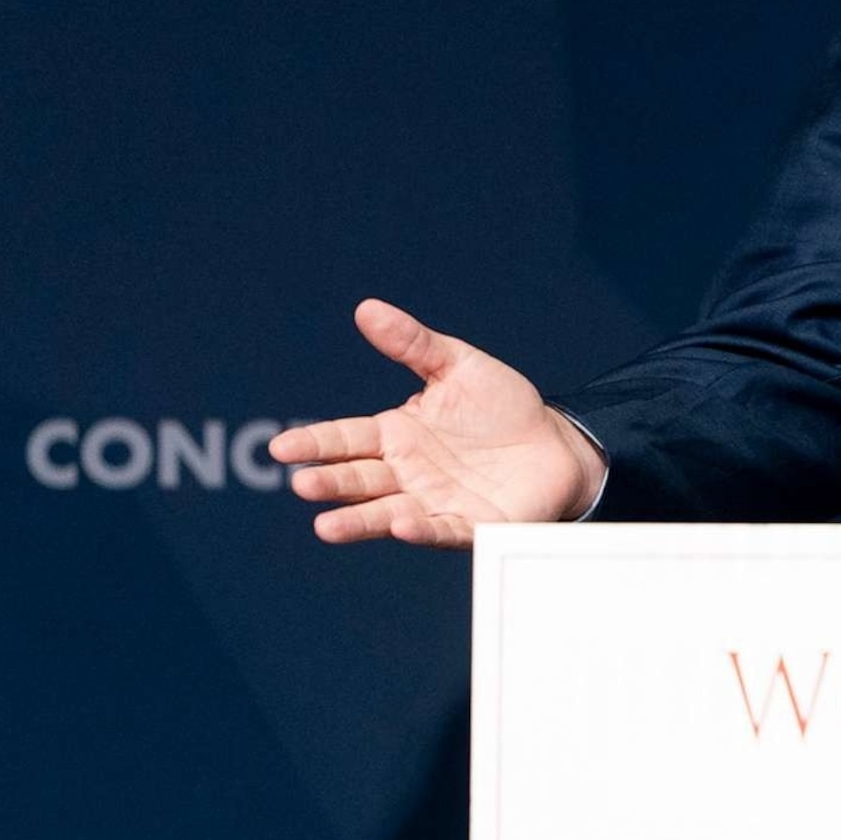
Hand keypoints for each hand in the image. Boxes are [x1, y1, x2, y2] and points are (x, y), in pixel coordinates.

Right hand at [269, 299, 603, 547]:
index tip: (283, 448)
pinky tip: (402, 524)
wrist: (557, 444)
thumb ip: (413, 344)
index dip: (315, 443)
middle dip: (331, 483)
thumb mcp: (458, 366)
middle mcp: (406, 473)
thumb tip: (368, 309)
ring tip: (326, 527)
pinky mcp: (470, 525)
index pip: (345, 439)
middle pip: (359, 479)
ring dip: (359, 520)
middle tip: (303, 484)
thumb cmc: (502, 407)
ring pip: (387, 513)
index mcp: (396, 435)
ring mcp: (434, 501)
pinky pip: (441, 529)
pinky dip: (420, 529)